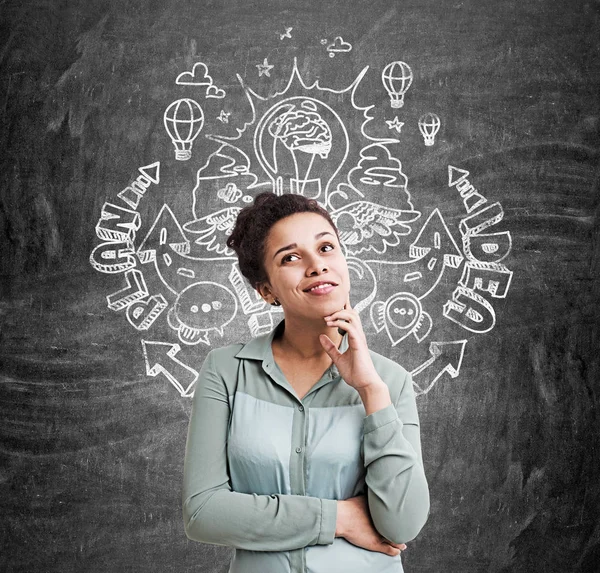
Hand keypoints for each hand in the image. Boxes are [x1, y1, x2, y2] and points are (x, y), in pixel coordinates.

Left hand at [320, 296, 391, 413]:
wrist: (364, 383)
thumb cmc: (355, 372)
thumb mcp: (338, 358)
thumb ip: (330, 348)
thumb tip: (321, 337)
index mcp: (355, 337)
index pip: (351, 318)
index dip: (342, 310)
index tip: (329, 312)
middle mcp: (358, 335)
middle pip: (352, 313)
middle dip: (339, 310)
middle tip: (326, 316)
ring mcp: (359, 338)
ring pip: (352, 316)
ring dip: (338, 315)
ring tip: (328, 319)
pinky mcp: (358, 343)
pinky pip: (350, 327)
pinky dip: (340, 323)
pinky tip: (331, 325)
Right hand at [336, 495, 405, 556]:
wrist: (342, 518)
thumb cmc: (350, 507)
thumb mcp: (363, 497)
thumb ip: (372, 497)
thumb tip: (377, 491)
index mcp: (381, 513)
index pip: (395, 517)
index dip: (400, 519)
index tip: (403, 519)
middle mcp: (383, 523)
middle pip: (397, 528)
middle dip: (401, 530)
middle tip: (406, 530)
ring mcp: (380, 534)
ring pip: (395, 539)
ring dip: (400, 541)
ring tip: (404, 542)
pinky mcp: (375, 544)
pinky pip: (389, 549)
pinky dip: (395, 550)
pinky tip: (398, 550)